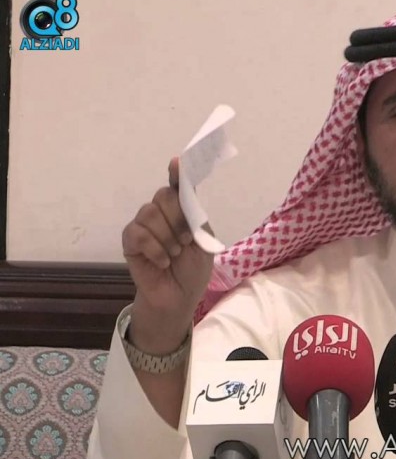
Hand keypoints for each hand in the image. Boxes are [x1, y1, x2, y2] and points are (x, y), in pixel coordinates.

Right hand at [122, 157, 213, 352]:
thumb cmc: (193, 270)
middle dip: (177, 218)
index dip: (177, 172)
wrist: (179, 296)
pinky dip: (154, 248)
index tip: (177, 162)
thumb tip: (186, 190)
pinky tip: (162, 261)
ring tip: (174, 254)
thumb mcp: (203, 243)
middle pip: (164, 196)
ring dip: (167, 237)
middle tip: (185, 241)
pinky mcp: (130, 241)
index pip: (178, 186)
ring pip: (149, 212)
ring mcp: (144, 225)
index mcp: (183, 211)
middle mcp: (162, 213)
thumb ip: (194, 217)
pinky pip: (137, 232)